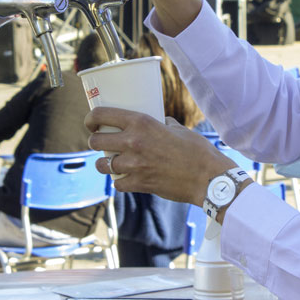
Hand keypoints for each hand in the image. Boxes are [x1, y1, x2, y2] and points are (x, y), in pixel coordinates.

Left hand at [86, 107, 235, 205]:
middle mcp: (133, 142)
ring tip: (110, 162)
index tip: (91, 122)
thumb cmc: (197, 151)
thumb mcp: (178, 128)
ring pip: (103, 165)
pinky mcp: (139, 184)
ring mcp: (134, 165)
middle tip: (101, 142)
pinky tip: (126, 178)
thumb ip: (162, 124)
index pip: (102, 115)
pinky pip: (117, 184)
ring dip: (104, 164)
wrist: (208, 178)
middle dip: (95, 141)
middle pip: (96, 141)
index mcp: (141, 123)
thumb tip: (158, 121)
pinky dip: (119, 182)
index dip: (91, 118)